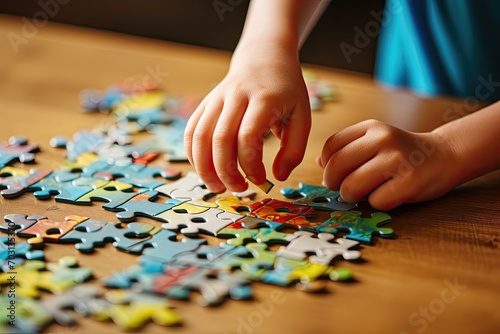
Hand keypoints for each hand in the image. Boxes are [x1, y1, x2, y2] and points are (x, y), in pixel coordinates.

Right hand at [184, 44, 310, 192]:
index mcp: (264, 98)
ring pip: (200, 136)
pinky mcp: (205, 103)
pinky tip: (206, 170)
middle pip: (220, 139)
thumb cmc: (286, 91)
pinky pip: (191, 131)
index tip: (261, 180)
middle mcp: (236, 96)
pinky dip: (193, 155)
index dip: (250, 165)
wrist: (264, 58)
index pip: (248, 136)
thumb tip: (277, 177)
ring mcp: (217, 98)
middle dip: (226, 172)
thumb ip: (294, 150)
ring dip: (204, 168)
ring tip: (217, 187)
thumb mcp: (302, 116)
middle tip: (238, 189)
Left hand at [317, 120, 459, 209]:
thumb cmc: (401, 153)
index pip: (331, 147)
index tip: (334, 175)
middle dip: (334, 184)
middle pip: (337, 168)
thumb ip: (347, 149)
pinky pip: (376, 202)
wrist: (444, 156)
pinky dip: (376, 203)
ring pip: (352, 187)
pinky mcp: (409, 183)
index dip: (327, 166)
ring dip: (352, 197)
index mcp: (371, 127)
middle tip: (343, 189)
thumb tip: (319, 163)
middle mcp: (383, 139)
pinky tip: (388, 195)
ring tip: (364, 193)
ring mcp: (397, 160)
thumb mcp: (374, 141)